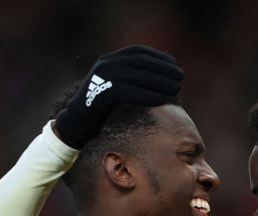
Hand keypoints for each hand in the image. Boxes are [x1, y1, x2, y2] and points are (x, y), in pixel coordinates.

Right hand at [54, 45, 183, 148]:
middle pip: (141, 62)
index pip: (138, 51)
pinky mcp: (102, 93)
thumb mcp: (115, 87)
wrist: (75, 122)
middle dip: (163, 69)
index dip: (158, 57)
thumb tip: (160, 78)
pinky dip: (148, 95)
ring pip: (138, 76)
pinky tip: (161, 100)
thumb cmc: (100, 109)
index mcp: (109, 59)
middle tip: (181, 78)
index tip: (174, 65)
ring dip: (160, 82)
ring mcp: (103, 77)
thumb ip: (131, 79)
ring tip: (176, 89)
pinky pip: (130, 92)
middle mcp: (106, 64)